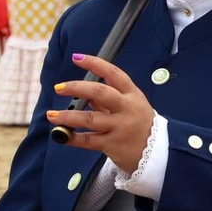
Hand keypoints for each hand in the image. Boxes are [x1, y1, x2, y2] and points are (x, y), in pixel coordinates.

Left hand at [46, 53, 155, 174]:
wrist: (159, 153)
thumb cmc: (142, 125)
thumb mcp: (132, 107)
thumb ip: (110, 100)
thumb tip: (85, 93)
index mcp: (133, 95)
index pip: (114, 74)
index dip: (95, 64)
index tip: (77, 58)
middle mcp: (127, 109)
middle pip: (100, 93)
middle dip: (77, 87)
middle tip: (59, 87)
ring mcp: (120, 127)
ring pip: (90, 118)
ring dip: (67, 116)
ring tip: (52, 115)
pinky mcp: (113, 145)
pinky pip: (88, 140)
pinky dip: (72, 138)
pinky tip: (61, 135)